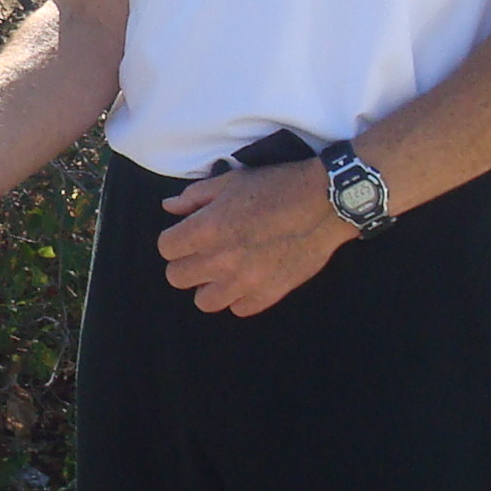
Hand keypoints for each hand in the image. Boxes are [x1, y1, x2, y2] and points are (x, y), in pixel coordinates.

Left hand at [156, 161, 349, 315]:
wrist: (324, 203)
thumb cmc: (277, 186)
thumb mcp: (231, 181)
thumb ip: (195, 197)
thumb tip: (169, 207)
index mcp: (207, 229)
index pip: (166, 248)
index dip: (175, 240)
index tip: (187, 235)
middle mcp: (220, 260)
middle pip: (177, 278)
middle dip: (186, 263)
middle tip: (204, 252)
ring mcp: (244, 281)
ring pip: (204, 302)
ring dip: (209, 286)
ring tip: (223, 271)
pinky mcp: (269, 295)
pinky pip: (239, 309)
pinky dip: (240, 297)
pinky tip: (248, 279)